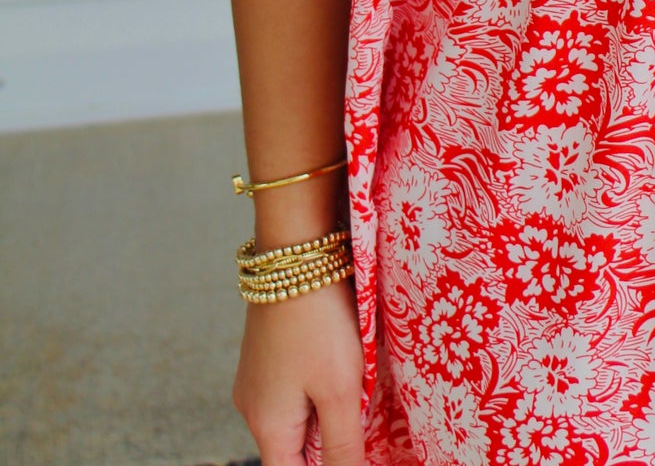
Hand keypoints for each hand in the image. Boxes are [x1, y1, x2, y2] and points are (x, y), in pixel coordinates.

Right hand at [233, 281, 365, 465]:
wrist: (295, 250)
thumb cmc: (318, 320)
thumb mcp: (340, 389)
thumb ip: (343, 447)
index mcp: (267, 426)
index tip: (354, 449)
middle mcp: (253, 408)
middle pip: (295, 450)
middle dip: (331, 440)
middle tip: (361, 408)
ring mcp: (257, 379)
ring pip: (297, 417)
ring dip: (328, 410)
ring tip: (355, 379)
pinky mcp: (267, 354)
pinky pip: (294, 388)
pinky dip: (319, 385)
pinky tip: (342, 359)